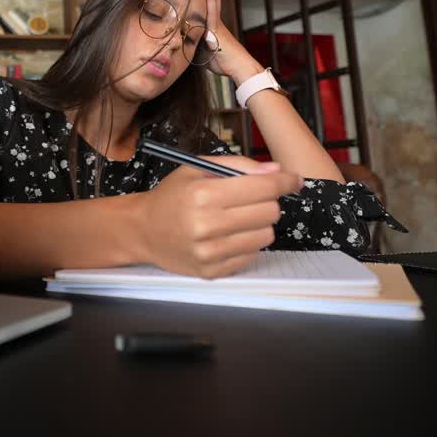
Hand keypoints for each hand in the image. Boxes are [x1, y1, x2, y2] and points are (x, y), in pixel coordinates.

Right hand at [134, 155, 301, 278]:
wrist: (143, 230)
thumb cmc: (172, 195)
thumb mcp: (197, 168)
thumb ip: (238, 165)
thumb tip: (277, 172)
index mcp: (203, 194)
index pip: (262, 188)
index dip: (285, 182)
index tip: (294, 180)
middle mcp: (206, 225)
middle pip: (269, 212)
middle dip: (268, 201)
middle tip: (253, 199)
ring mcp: (209, 252)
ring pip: (266, 236)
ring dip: (259, 224)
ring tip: (240, 218)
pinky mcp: (212, 271)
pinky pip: (252, 255)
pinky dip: (247, 243)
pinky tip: (229, 235)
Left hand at [203, 0, 263, 82]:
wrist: (239, 67)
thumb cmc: (223, 62)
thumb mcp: (204, 53)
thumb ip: (196, 45)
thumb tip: (184, 43)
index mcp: (212, 27)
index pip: (206, 8)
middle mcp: (215, 22)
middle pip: (212, 0)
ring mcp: (217, 24)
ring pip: (213, 1)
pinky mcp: (217, 28)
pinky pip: (212, 11)